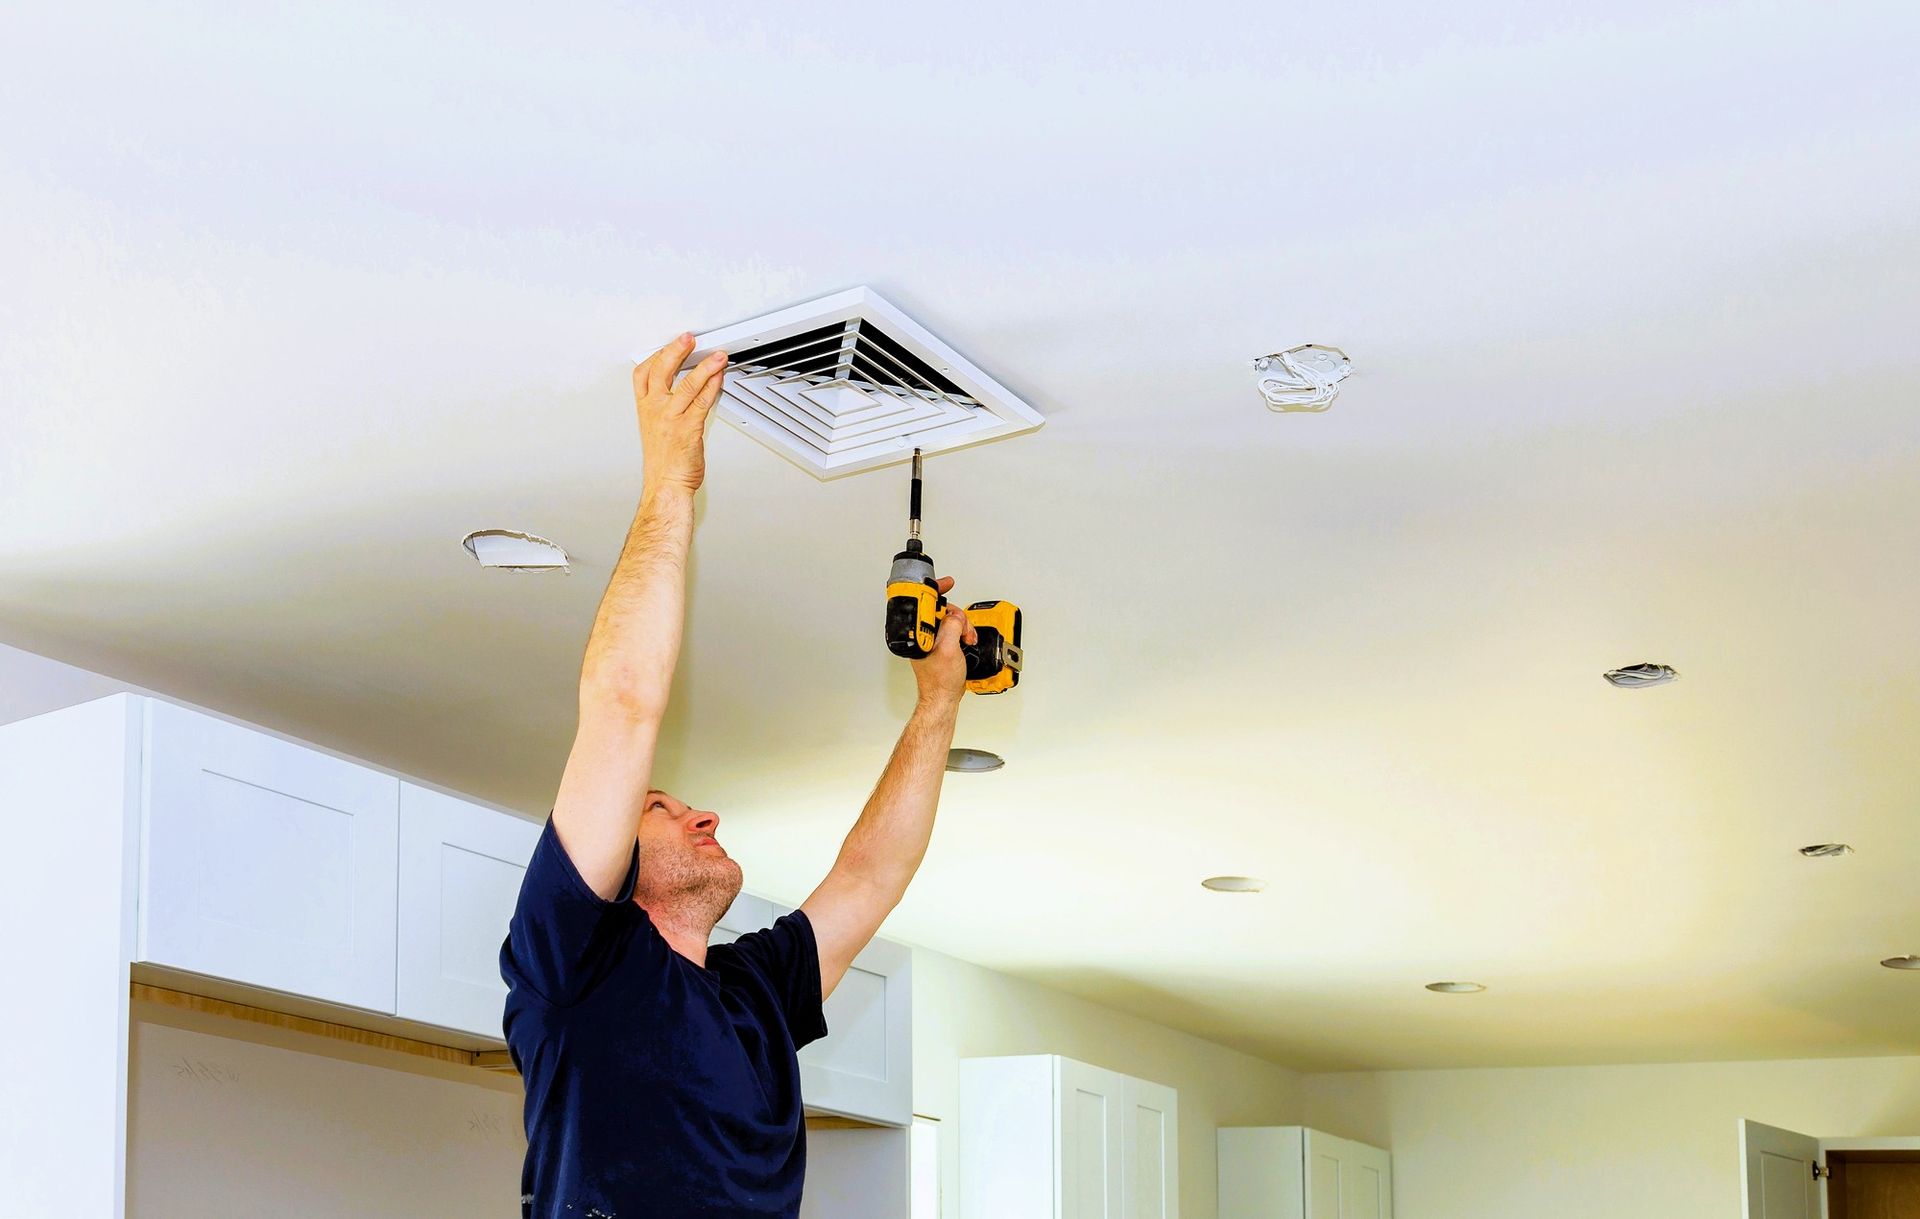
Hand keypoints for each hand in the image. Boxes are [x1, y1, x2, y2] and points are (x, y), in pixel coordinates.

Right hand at [633, 333, 726, 492]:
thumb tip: (685, 390)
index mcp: (645, 409)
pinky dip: (713, 386)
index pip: (642, 374)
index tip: (668, 344)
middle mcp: (655, 410)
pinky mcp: (688, 428)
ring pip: (687, 384)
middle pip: (661, 371)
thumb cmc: (663, 463)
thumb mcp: (655, 429)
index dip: (655, 356)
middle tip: (689, 338)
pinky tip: (719, 377)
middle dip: (676, 350)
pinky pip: (702, 401)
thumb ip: (666, 408)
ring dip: (705, 366)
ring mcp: (671, 418)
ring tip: (717, 355)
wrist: (666, 484)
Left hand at [912, 576, 974, 709]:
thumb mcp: (948, 649)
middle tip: (964, 627)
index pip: (925, 604)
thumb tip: (956, 617)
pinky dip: (962, 632)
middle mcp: (923, 635)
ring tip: (967, 638)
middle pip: (942, 610)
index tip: (946, 583)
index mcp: (919, 634)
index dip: (936, 591)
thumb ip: (952, 627)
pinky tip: (965, 640)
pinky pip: (953, 630)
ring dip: (962, 626)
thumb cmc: (939, 681)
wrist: (944, 697)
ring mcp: (931, 640)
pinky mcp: (940, 645)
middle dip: (958, 616)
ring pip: (950, 620)